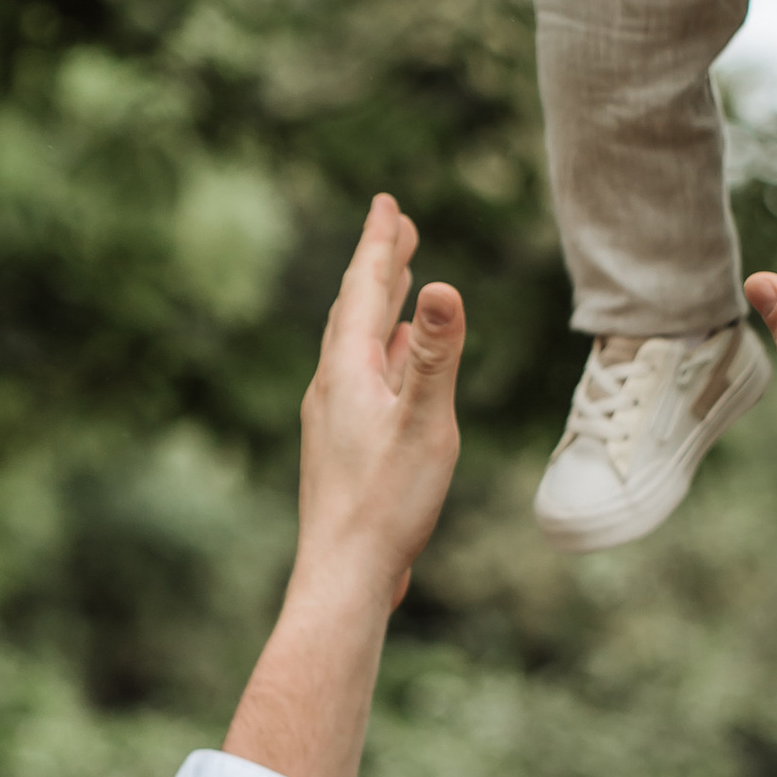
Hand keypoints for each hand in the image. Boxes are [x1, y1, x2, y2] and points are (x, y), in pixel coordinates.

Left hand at [224, 199, 463, 776]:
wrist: (343, 574)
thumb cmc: (386, 503)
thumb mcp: (425, 423)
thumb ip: (437, 355)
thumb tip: (443, 286)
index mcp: (349, 370)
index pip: (366, 289)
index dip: (380, 243)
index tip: (388, 202)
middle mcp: (332, 384)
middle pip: (356, 309)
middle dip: (378, 264)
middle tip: (395, 225)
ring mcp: (333, 415)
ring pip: (356, 344)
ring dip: (378, 306)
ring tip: (398, 282)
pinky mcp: (340, 444)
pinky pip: (360, 376)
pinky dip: (381, 351)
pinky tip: (394, 365)